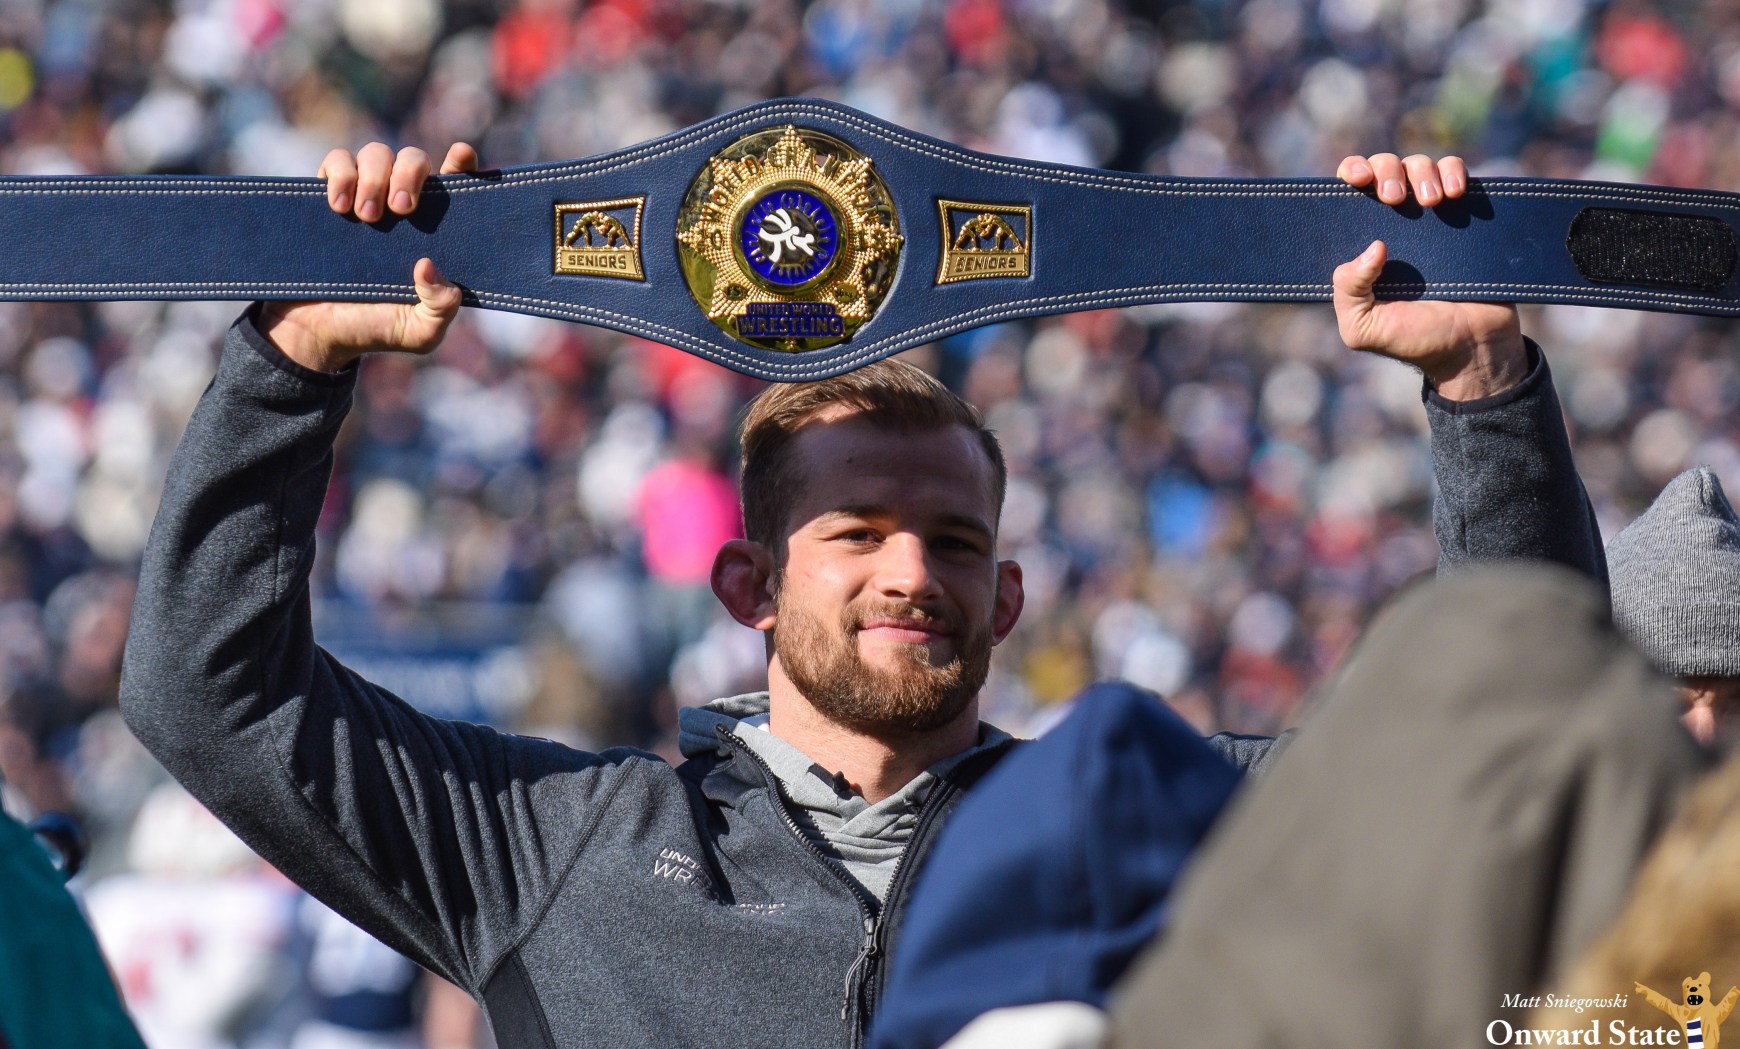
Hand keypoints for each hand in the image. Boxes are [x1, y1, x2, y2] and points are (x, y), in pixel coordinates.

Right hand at [258, 142, 479, 373]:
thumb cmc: (375, 327)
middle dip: (410, 173)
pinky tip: (338, 206)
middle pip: (414, 159)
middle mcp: (400, 206)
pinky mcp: (327, 195)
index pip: (455, 185)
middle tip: (400, 209)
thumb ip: (441, 307)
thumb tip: (430, 267)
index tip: (462, 154)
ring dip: (373, 177)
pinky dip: (339, 174)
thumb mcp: (420, 331)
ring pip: (376, 153)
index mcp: (432, 230)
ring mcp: (364, 196)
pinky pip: (335, 161)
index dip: (462, 163)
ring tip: (365, 216)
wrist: (316, 330)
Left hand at [1333, 153, 1526, 401]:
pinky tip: (1455, 194)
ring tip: (1433, 202)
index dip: (1352, 172)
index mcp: (1364, 244)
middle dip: (1386, 170)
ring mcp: (1432, 216)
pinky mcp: (1466, 214)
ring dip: (1422, 171)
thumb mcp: (1363, 327)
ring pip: (1420, 164)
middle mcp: (1395, 223)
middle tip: (1395, 198)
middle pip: (1385, 167)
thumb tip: (1372, 247)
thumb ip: (1348, 292)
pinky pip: (1458, 172)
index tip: (1358, 179)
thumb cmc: (1415, 339)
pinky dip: (1454, 171)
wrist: (1474, 347)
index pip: (1350, 192)